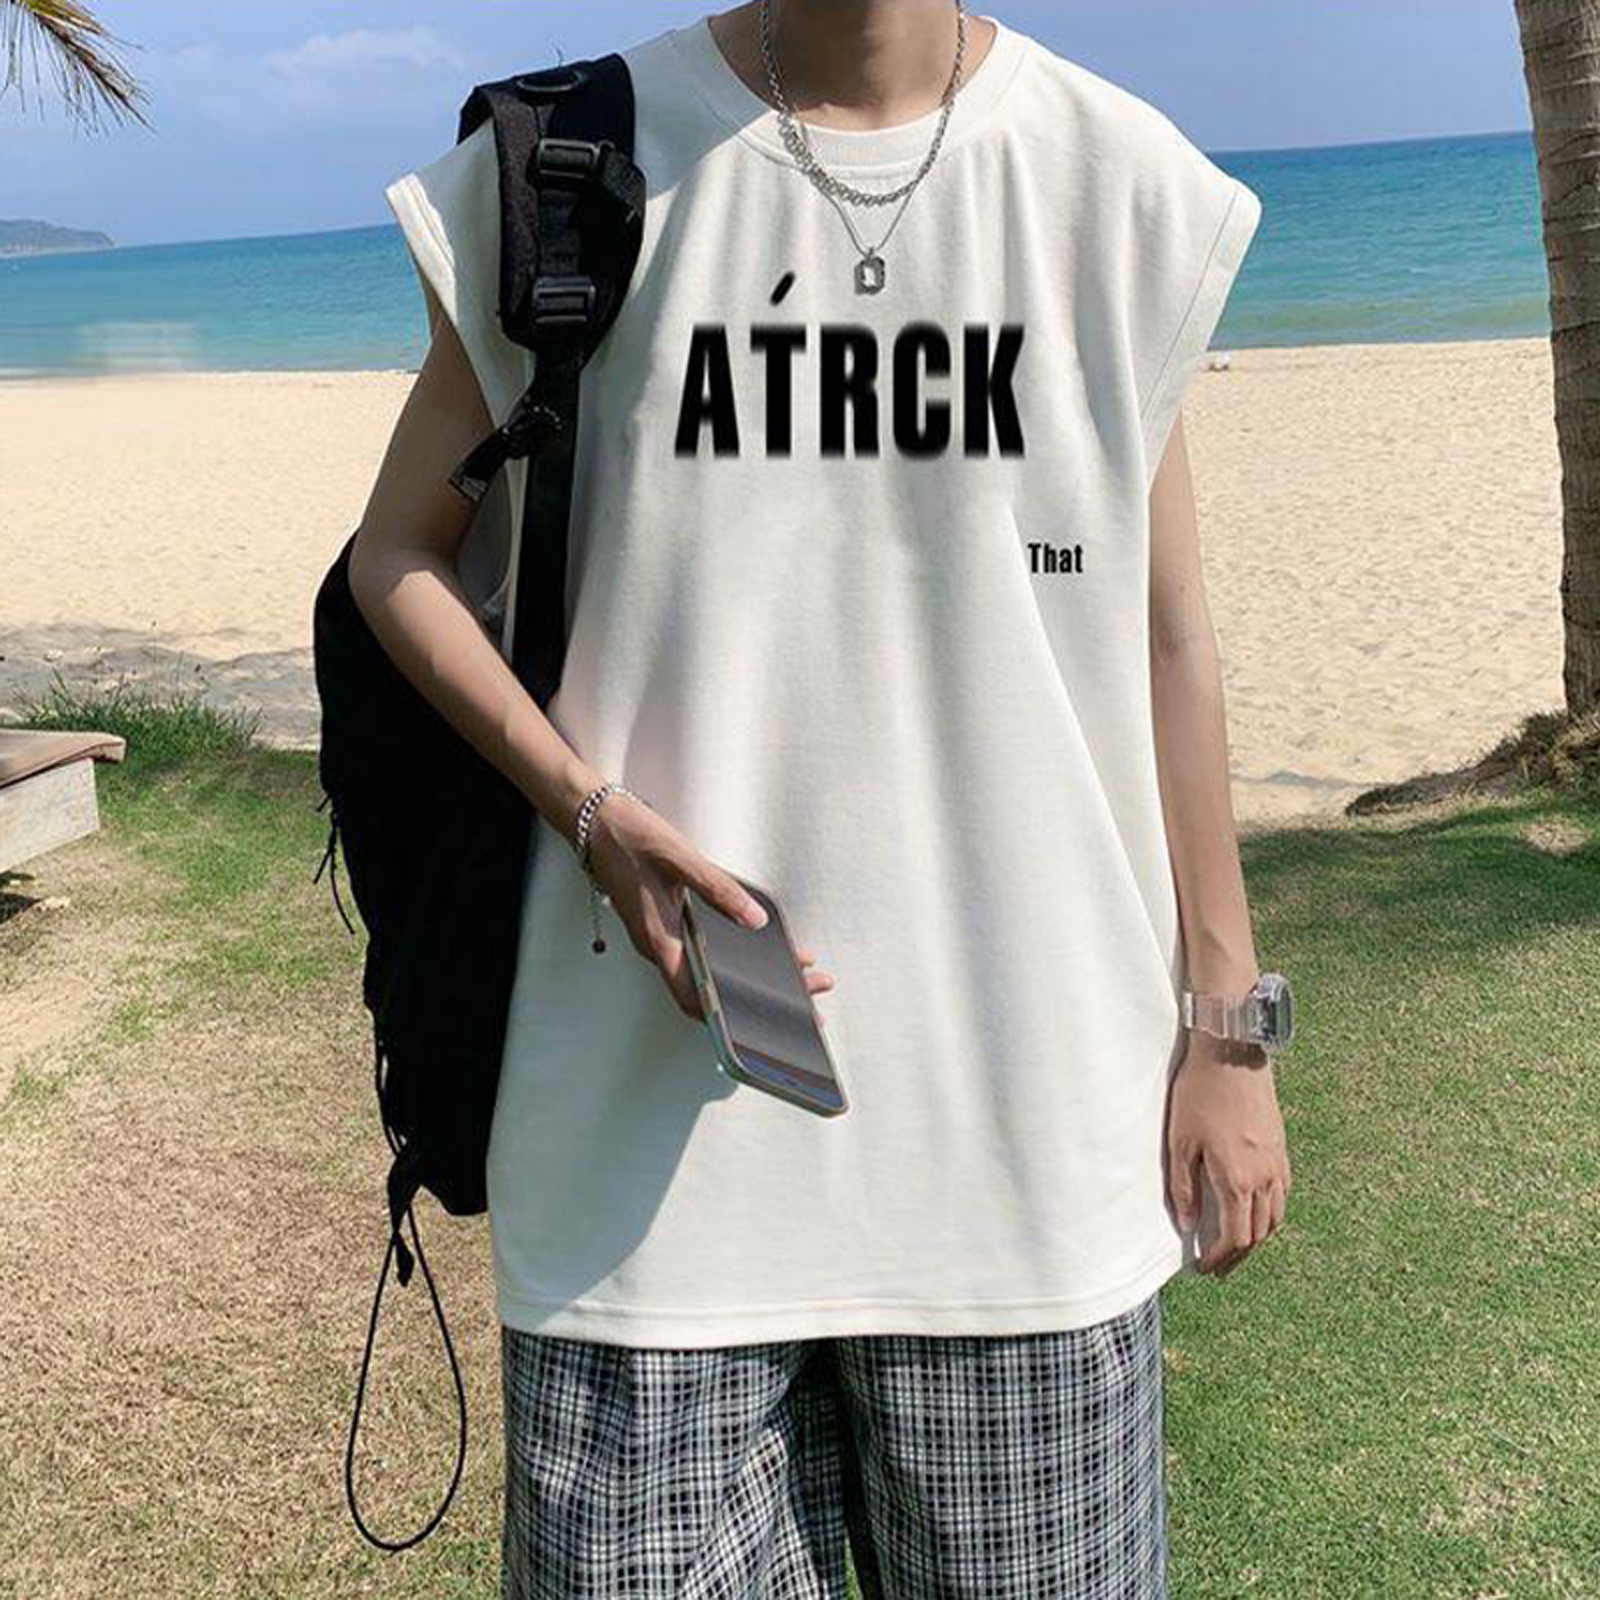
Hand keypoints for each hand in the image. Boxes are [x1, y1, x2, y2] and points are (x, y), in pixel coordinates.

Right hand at [583, 793, 835, 1021]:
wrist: (592, 818)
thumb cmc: (626, 837)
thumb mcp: (678, 859)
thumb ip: (718, 889)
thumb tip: (755, 919)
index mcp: (658, 941)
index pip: (696, 999)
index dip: (732, 1019)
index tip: (770, 1023)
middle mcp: (659, 946)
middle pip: (710, 990)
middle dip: (758, 997)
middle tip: (806, 995)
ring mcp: (661, 935)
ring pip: (708, 970)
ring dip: (748, 974)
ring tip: (795, 969)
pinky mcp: (664, 921)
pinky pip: (702, 949)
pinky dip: (734, 952)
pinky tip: (758, 942)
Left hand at [1166, 1034, 1291, 1275]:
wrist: (1232, 1056)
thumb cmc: (1201, 1095)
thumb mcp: (1180, 1143)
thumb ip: (1183, 1188)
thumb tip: (1187, 1225)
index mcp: (1237, 1181)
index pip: (1235, 1238)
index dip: (1220, 1258)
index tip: (1205, 1267)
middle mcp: (1264, 1178)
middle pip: (1258, 1234)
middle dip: (1238, 1255)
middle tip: (1219, 1266)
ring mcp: (1277, 1163)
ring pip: (1275, 1217)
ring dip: (1257, 1237)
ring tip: (1236, 1245)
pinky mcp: (1282, 1148)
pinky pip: (1282, 1194)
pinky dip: (1270, 1213)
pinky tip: (1255, 1210)